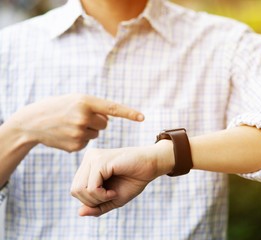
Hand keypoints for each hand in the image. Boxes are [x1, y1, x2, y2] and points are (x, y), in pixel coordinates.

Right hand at [6, 94, 143, 151]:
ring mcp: (79, 133)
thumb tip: (108, 120)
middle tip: (79, 117)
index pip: (113, 108)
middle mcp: (84, 117)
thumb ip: (93, 107)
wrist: (31, 123)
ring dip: (88, 130)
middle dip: (97, 121)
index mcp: (85, 101)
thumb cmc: (56, 107)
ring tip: (70, 126)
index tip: (142, 117)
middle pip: (105, 124)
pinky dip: (80, 139)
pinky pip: (88, 142)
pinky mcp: (76, 146)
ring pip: (96, 134)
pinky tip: (66, 135)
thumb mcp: (74, 100)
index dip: (129, 113)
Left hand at [70, 140, 173, 216]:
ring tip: (111, 194)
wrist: (151, 165)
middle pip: (75, 190)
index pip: (76, 189)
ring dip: (97, 199)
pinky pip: (91, 187)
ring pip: (80, 189)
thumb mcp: (113, 199)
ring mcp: (93, 158)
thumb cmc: (134, 179)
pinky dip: (102, 195)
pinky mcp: (100, 161)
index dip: (90, 201)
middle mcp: (89, 158)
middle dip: (92, 201)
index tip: (108, 196)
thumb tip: (79, 213)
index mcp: (89, 165)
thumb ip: (96, 207)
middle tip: (110, 196)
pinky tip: (114, 192)